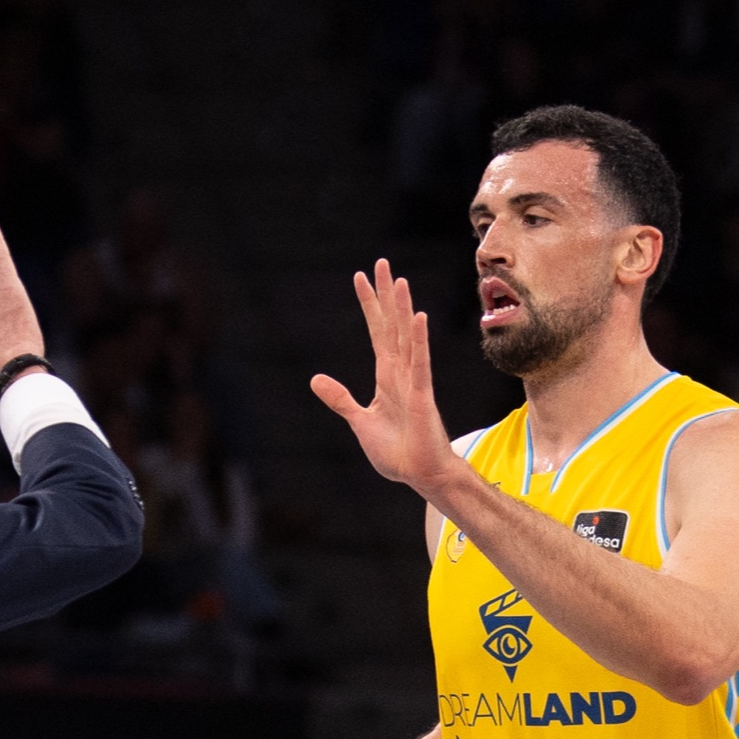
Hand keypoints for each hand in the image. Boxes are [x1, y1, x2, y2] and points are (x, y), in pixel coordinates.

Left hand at [308, 261, 456, 497]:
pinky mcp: (422, 397)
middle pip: (392, 325)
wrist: (420, 475)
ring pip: (407, 338)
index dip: (369, 305)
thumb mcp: (359, 421)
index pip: (377, 332)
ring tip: (398, 281)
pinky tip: (418, 318)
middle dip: (386, 295)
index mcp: (386, 376)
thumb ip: (341, 398)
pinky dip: (419, 341)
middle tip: (381, 263)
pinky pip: (420, 364)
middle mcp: (401, 372)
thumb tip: (316, 379)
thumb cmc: (397, 451)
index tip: (360, 277)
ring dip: (403, 309)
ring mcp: (413, 382)